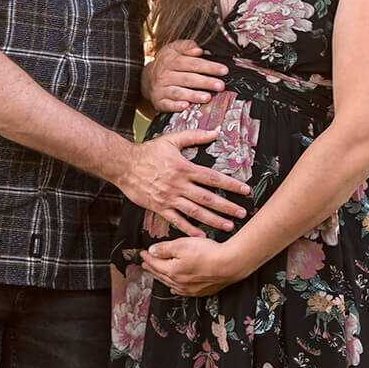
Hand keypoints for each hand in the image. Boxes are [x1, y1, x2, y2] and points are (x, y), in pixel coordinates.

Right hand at [119, 132, 250, 236]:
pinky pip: (177, 220)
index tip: (245, 190)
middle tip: (243, 213)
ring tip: (229, 226)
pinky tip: (201, 235)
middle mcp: (179, 185)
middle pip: (208, 198)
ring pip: (195, 212)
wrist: (123, 165)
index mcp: (184, 168)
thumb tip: (215, 132)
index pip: (213, 178)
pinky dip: (189, 229)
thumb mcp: (171, 140)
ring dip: (213, 220)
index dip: (231, 184)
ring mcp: (169, 198)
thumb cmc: (148, 152)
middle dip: (227, 206)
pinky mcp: (159, 207)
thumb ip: (194, 136)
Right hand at [142, 39, 227, 112]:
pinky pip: (167, 104)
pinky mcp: (159, 102)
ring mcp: (161, 89)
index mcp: (170, 61)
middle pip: (188, 78)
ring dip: (194, 95)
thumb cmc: (166, 63)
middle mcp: (165, 75)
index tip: (223, 70)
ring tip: (207, 97)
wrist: (146, 78)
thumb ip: (186, 46)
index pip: (192, 63)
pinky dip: (176, 106)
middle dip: (205, 82)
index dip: (209, 67)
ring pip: (179, 92)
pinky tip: (186, 106)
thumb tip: (198, 49)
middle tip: (220, 85)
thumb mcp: (173, 49)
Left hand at [144, 236, 244, 296]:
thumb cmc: (208, 253)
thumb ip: (164, 249)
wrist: (230, 264)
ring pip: (171, 284)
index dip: (147, 257)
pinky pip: (183, 291)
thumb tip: (151, 251)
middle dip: (152, 268)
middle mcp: (179, 283)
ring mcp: (190, 289)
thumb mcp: (182, 244)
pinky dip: (175, 287)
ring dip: (162, 278)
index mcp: (172, 271)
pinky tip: (175, 287)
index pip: (155, 263)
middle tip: (145, 264)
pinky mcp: (202, 291)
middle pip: (161, 274)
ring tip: (157, 274)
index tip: (142, 253)